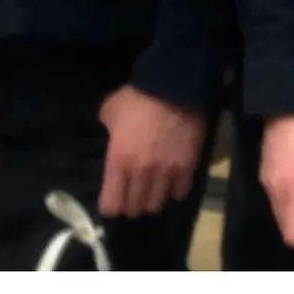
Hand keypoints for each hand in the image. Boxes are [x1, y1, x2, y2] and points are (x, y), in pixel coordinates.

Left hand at [97, 86, 205, 218]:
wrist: (173, 86)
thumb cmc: (137, 97)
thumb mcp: (110, 110)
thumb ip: (107, 127)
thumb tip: (112, 134)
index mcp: (118, 162)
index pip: (111, 205)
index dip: (111, 205)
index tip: (114, 198)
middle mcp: (140, 173)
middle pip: (134, 208)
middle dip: (132, 204)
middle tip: (134, 194)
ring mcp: (165, 172)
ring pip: (156, 204)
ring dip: (153, 199)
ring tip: (154, 190)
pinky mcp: (187, 167)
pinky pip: (180, 192)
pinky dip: (175, 191)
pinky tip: (173, 182)